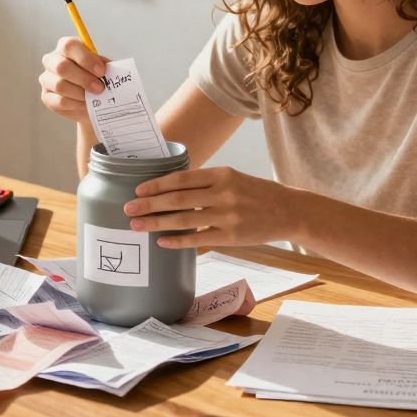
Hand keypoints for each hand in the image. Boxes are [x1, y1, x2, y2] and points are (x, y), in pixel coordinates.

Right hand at [39, 36, 108, 125]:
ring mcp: (46, 79)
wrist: (92, 100)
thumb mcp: (103, 68)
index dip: (85, 59)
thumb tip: (108, 71)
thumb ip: (104, 66)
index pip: (69, 46)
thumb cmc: (97, 78)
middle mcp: (52, 60)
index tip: (101, 71)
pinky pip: (60, 101)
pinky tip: (86, 105)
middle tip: (100, 88)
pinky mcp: (47, 96)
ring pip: (60, 85)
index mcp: (66, 47)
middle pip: (61, 67)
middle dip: (83, 79)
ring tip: (94, 98)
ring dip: (81, 93)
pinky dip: (76, 105)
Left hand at [123, 167, 296, 247]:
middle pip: (177, 199)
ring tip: (137, 226)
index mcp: (221, 174)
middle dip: (149, 204)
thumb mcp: (233, 178)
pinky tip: (162, 242)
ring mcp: (227, 216)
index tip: (138, 189)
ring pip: (183, 219)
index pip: (182, 178)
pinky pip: (198, 239)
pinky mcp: (231, 237)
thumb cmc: (256, 194)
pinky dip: (178, 241)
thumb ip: (206, 183)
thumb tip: (171, 190)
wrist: (289, 211)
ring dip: (156, 222)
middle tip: (128, 208)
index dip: (157, 184)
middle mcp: (222, 193)